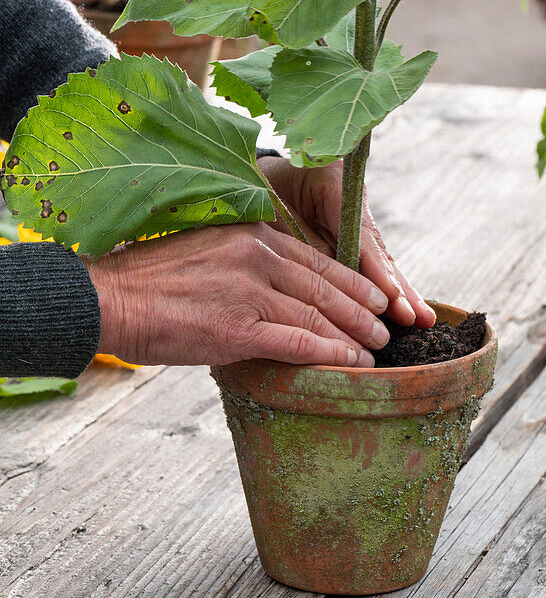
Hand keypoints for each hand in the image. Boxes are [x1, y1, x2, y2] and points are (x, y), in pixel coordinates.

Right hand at [87, 223, 396, 367]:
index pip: (314, 257)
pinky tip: (349, 363)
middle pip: (325, 284)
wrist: (109, 298)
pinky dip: (330, 354)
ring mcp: (249, 291)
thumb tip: (272, 287)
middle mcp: (256, 256)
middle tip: (384, 324)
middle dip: (360, 307)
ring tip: (374, 349)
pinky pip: (298, 342)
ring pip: (318, 313)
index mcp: (250, 234)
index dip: (349, 278)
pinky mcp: (238, 328)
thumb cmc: (150, 281)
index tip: (371, 293)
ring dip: (353, 334)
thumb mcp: (207, 253)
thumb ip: (244, 263)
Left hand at [257, 157, 435, 328]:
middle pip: (376, 247)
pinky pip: (367, 261)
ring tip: (422, 317)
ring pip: (377, 257)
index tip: (390, 298)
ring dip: (398, 290)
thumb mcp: (277, 221)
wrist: (249, 178)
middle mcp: (353, 195)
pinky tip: (404, 307)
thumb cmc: (258, 198)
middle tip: (418, 317)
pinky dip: (382, 285)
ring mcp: (357, 213)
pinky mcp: (352, 231)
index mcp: (333, 179)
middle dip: (396, 286)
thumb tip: (338, 289)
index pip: (359, 232)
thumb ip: (308, 250)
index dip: (374, 269)